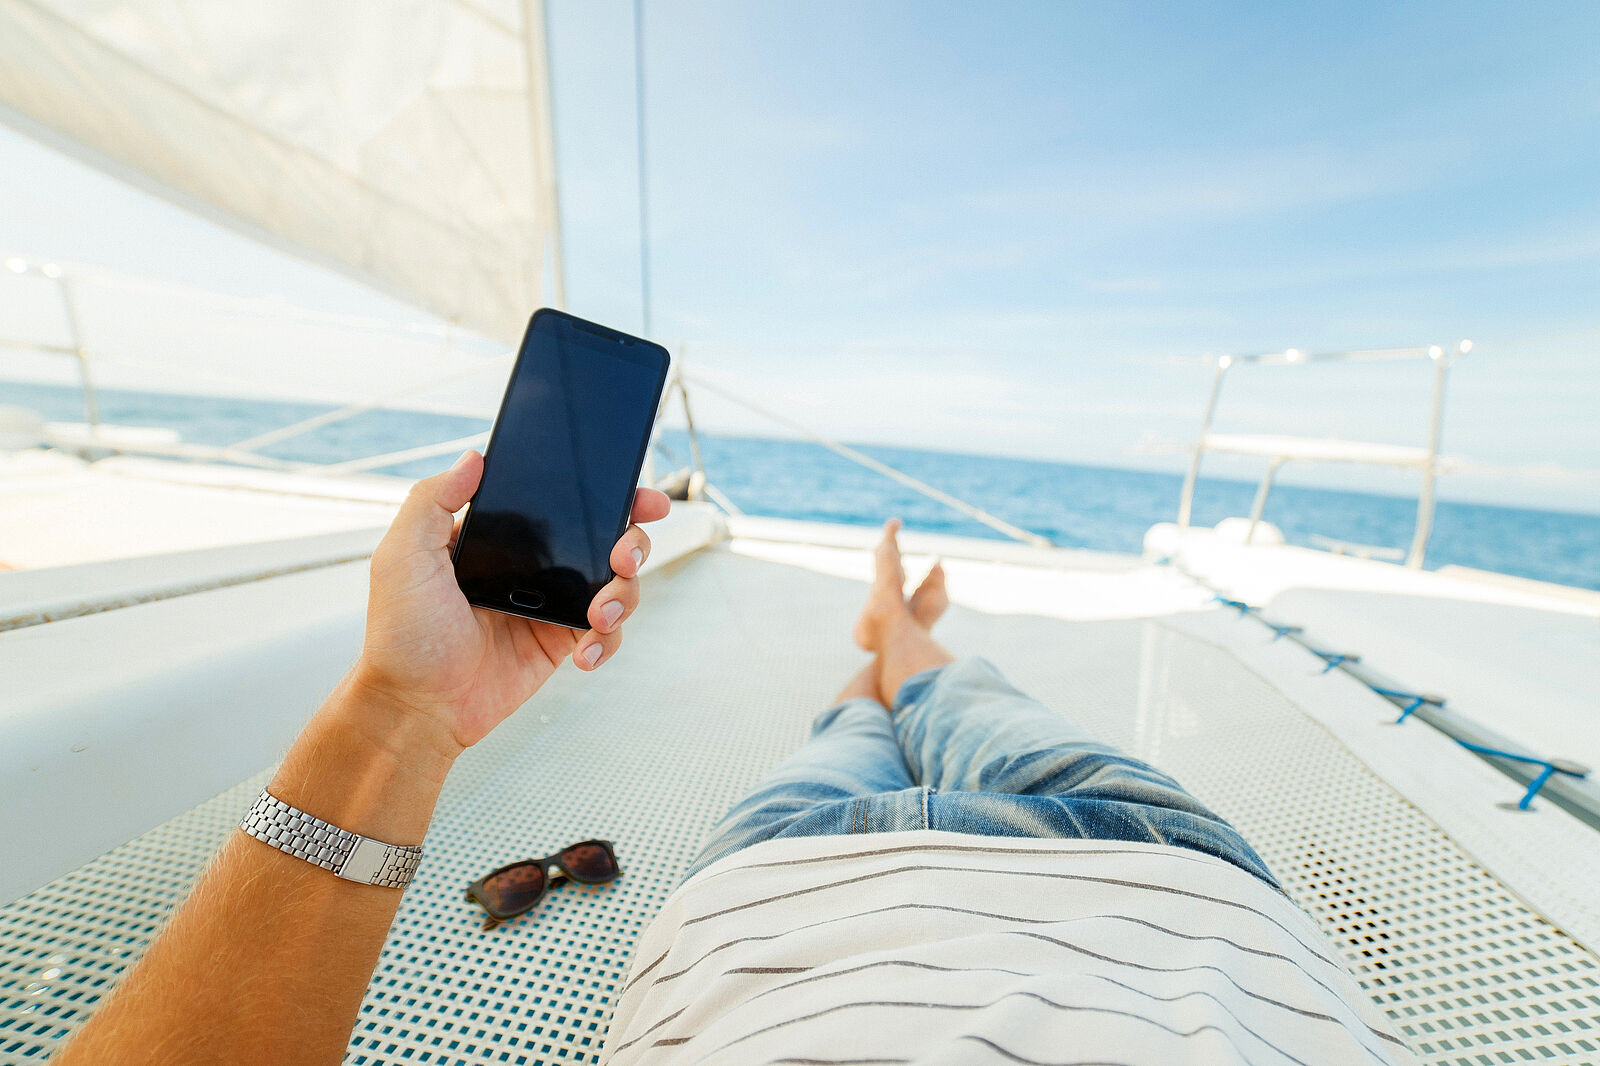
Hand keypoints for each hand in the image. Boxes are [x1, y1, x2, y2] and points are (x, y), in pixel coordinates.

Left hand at [355, 450, 670, 754]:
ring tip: (601, 611)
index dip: (601, 493)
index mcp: (499, 536)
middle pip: (602, 537)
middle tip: (624, 553)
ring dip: (625, 592)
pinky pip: (605, 633)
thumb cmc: (401, 635)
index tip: (632, 491)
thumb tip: (472, 458)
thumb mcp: (403, 555)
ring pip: (615, 584)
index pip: (558, 501)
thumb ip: (432, 500)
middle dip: (631, 540)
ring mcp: (549, 604)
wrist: (417, 706)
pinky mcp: (559, 643)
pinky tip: (584, 650)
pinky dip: (607, 640)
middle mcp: (530, 565)